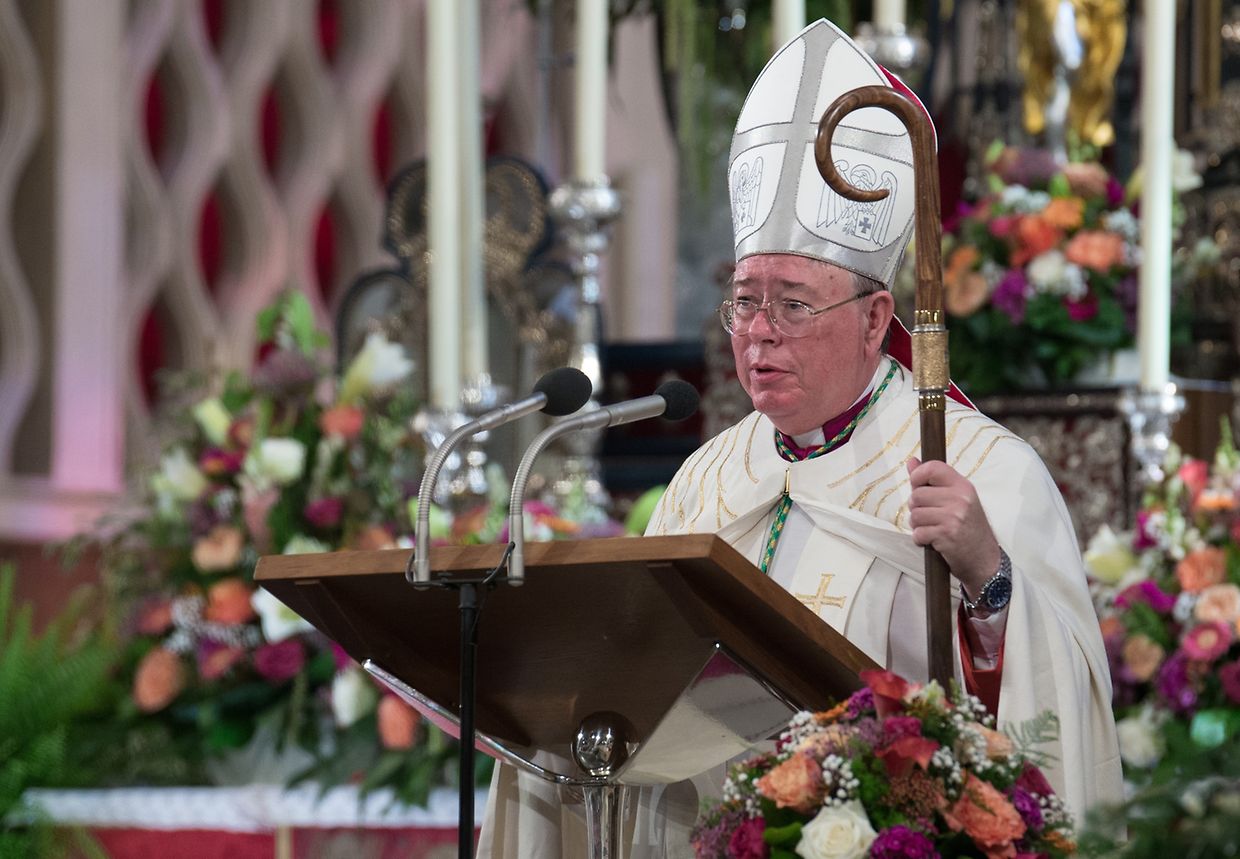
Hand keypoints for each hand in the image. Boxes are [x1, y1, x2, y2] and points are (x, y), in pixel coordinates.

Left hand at [905, 457, 1001, 596]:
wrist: (985, 560)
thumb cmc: (968, 528)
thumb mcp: (957, 500)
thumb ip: (933, 481)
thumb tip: (911, 461)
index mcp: (963, 486)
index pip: (933, 467)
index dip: (918, 475)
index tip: (917, 486)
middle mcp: (960, 498)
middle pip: (917, 495)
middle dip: (916, 508)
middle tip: (929, 516)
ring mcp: (954, 517)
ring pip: (914, 514)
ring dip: (918, 525)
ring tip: (932, 528)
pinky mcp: (946, 535)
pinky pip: (918, 533)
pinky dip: (920, 539)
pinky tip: (933, 540)